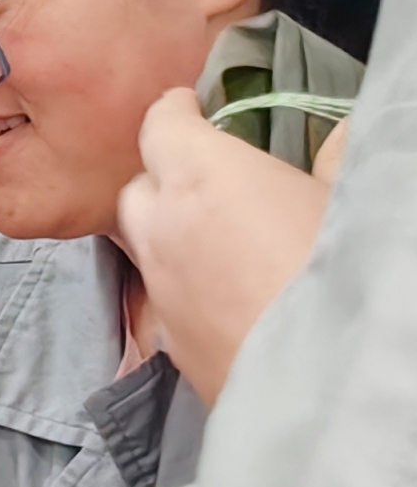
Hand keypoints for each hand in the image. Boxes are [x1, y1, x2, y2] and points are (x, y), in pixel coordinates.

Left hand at [112, 87, 331, 398]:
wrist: (323, 379)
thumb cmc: (335, 270)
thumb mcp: (348, 202)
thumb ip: (339, 159)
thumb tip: (343, 132)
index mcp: (201, 176)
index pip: (158, 124)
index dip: (173, 112)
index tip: (189, 107)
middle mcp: (161, 227)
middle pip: (138, 187)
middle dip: (164, 175)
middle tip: (207, 176)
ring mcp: (158, 287)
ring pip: (143, 244)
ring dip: (169, 232)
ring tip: (219, 234)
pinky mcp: (168, 339)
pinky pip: (164, 295)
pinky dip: (184, 282)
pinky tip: (227, 291)